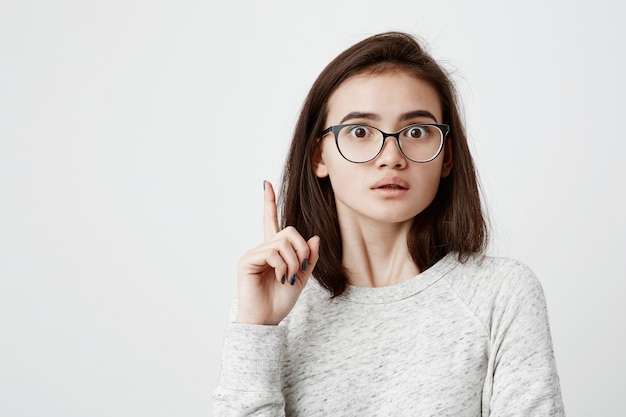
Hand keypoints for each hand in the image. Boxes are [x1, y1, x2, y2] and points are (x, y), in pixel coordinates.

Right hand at [236, 181, 319, 324]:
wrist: (266, 320)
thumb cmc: (279, 301)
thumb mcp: (301, 278)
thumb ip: (308, 258)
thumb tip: (314, 238)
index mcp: (274, 251)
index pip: (271, 221)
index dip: (269, 202)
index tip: (266, 184)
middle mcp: (262, 248)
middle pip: (288, 231)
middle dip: (301, 249)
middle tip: (301, 268)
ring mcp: (254, 253)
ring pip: (283, 242)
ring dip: (293, 261)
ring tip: (288, 278)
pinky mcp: (247, 260)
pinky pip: (273, 252)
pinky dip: (283, 266)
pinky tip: (280, 279)